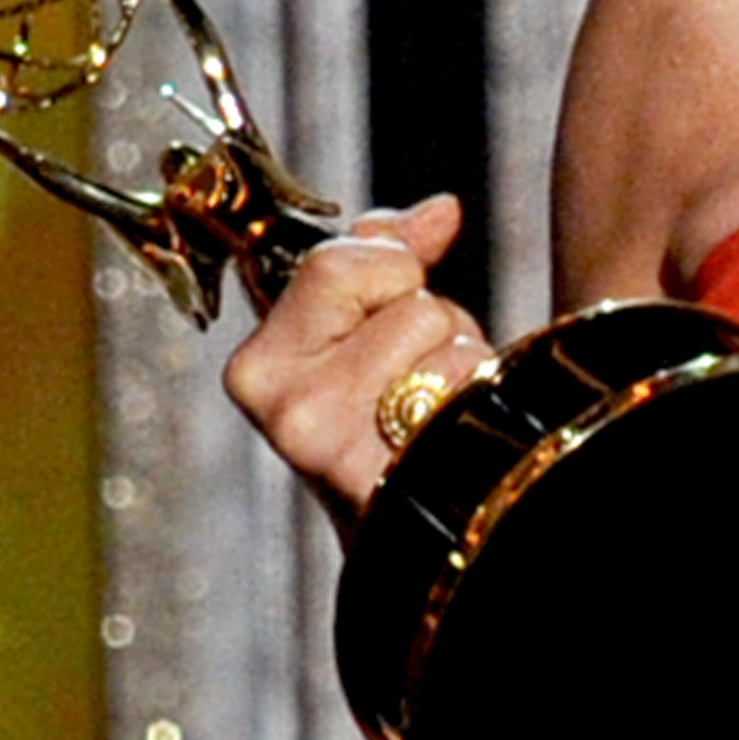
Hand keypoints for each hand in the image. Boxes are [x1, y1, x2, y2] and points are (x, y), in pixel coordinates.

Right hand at [220, 192, 492, 530]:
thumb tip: (441, 210)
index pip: (336, 262)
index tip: (383, 306)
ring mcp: (334, 448)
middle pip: (407, 302)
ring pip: (444, 340)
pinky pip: (467, 388)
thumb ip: (388, 254)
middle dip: (429, 324)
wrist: (417, 528)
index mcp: (259, 367)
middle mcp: (285, 410)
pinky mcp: (394, 475)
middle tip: (411, 375)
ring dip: (459, 364)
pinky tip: (451, 440)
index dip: (387, 273)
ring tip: (433, 410)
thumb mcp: (367, 328)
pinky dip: (479, 401)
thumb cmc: (389, 418)